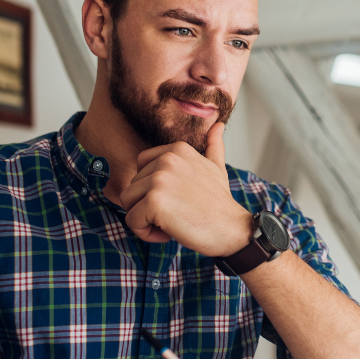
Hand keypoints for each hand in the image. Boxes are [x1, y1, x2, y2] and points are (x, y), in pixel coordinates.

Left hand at [120, 122, 251, 255]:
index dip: (151, 189)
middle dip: (147, 206)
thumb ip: (213, 146)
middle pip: (132, 186)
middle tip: (175, 215)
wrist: (231, 229)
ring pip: (128, 203)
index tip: (175, 200)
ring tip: (171, 223)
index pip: (140, 167)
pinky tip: (168, 233)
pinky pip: (131, 220)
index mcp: (177, 149)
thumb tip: (218, 125)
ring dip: (144, 219)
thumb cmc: (219, 203)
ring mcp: (160, 179)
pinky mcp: (155, 201)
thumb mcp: (216, 168)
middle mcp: (167, 160)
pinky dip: (145, 232)